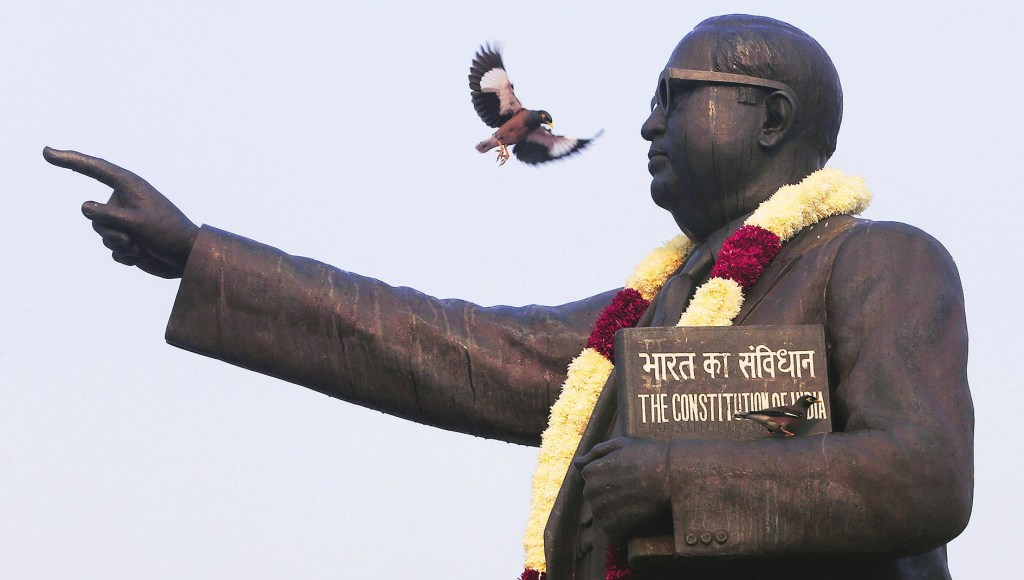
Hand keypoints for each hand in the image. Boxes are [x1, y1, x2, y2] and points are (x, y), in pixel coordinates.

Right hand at [44, 147, 198, 278]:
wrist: (186, 259)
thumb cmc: (167, 235)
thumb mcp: (135, 223)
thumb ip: (107, 215)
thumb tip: (84, 207)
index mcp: (130, 186)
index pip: (94, 168)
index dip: (70, 159)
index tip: (47, 152)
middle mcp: (124, 200)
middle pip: (94, 214)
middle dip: (111, 231)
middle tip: (136, 238)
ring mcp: (125, 220)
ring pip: (101, 233)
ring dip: (120, 244)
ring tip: (142, 246)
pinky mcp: (127, 238)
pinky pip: (112, 248)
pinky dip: (125, 254)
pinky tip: (143, 255)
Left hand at [574, 437, 671, 539]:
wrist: (670, 477)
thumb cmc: (648, 456)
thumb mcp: (621, 443)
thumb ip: (596, 452)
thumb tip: (577, 463)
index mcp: (590, 472)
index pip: (592, 478)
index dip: (611, 476)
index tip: (627, 475)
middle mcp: (590, 492)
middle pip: (596, 496)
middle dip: (610, 494)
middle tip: (633, 489)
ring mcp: (600, 511)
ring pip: (602, 513)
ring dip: (616, 510)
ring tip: (635, 502)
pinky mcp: (611, 528)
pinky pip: (610, 528)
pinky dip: (621, 525)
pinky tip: (635, 514)